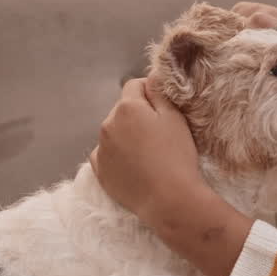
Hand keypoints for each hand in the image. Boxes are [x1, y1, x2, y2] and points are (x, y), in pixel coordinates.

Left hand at [89, 77, 207, 223]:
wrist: (168, 199)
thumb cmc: (177, 155)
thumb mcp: (175, 118)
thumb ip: (159, 93)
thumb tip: (151, 76)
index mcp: (126, 107)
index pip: (134, 85)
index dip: (150, 92)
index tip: (165, 108)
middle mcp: (107, 123)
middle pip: (123, 110)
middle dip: (137, 115)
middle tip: (160, 134)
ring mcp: (101, 148)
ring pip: (114, 132)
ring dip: (126, 135)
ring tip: (148, 153)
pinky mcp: (99, 171)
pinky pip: (106, 154)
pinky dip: (117, 155)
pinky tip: (134, 166)